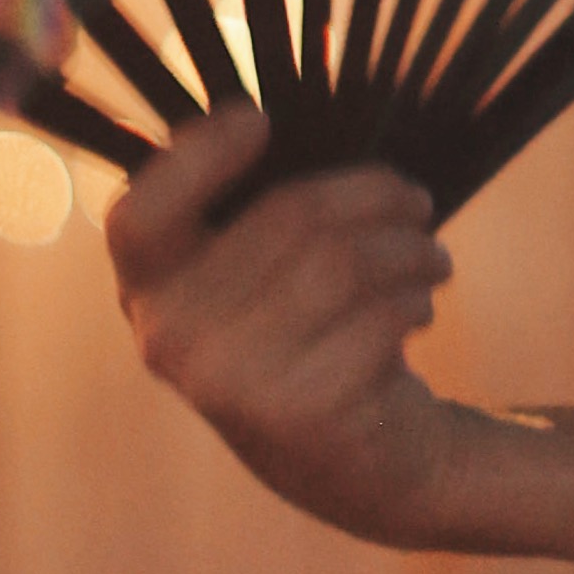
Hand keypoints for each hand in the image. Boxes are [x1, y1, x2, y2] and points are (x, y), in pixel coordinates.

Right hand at [105, 102, 467, 546]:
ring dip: (409, 247)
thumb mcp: (258, 270)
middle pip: (289, 216)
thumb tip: (268, 113)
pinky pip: (378, 315)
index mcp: (147, 289)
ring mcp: (229, 383)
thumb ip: (249, 201)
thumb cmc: (306, 331)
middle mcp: (169, 338)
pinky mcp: (299, 414)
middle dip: (374, 196)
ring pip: (344, 262)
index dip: (197, 157)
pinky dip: (415, 299)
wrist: (352, 461)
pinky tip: (419, 308)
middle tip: (417, 201)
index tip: (259, 120)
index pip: (142, 214)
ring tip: (430, 256)